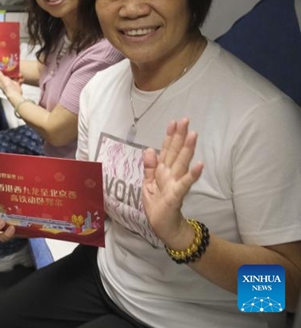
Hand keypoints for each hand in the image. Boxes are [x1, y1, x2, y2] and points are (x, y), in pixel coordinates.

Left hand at [0, 67, 22, 100]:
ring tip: (19, 74)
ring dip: (17, 75)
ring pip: (14, 76)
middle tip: (13, 67)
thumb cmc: (7, 87)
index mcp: (0, 80)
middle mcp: (5, 81)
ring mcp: (11, 83)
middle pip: (7, 74)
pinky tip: (21, 79)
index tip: (1, 64)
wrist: (15, 94)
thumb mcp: (2, 78)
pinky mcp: (16, 84)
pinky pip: (19, 80)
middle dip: (11, 71)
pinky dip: (20, 79)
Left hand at [142, 118, 203, 246]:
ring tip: (194, 135)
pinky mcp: (176, 195)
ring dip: (188, 149)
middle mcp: (171, 174)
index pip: (167, 150)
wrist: (164, 227)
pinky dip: (192, 174)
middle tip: (185, 120)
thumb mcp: (147, 184)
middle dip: (180, 137)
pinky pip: (185, 183)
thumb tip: (149, 149)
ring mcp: (175, 184)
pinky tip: (200, 165)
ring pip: (181, 163)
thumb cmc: (157, 206)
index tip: (174, 122)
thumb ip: (149, 167)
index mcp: (162, 171)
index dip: (170, 136)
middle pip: (176, 152)